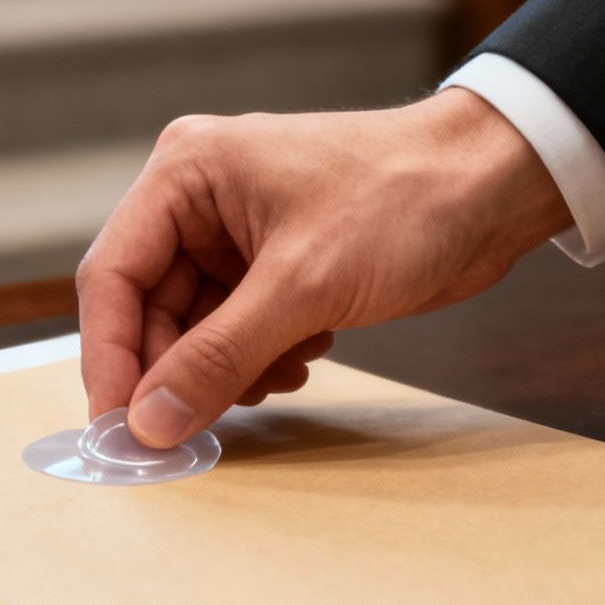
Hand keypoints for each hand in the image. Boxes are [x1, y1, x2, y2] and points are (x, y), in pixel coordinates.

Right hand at [76, 88, 572, 447]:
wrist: (495, 187)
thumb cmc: (405, 199)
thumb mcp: (301, 286)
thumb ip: (217, 358)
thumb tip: (150, 422)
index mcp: (186, 175)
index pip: (113, 276)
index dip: (109, 358)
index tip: (120, 427)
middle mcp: (200, 201)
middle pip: (150, 311)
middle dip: (180, 370)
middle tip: (194, 429)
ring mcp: (238, 237)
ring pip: (195, 331)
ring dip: (229, 369)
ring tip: (282, 368)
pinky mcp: (275, 268)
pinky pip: (237, 333)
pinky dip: (262, 359)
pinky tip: (306, 354)